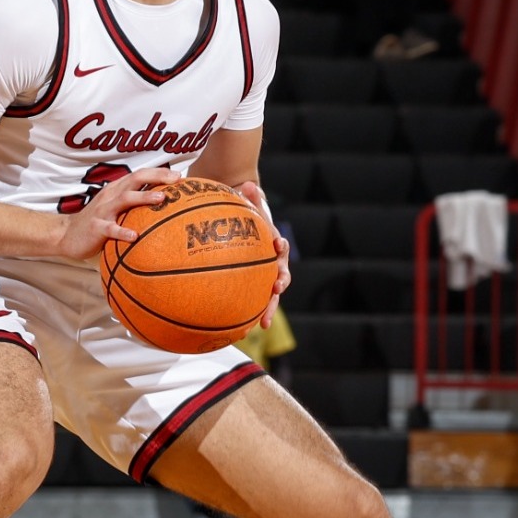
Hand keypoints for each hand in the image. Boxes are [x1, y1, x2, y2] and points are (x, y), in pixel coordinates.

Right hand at [54, 167, 180, 260]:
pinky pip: (110, 229)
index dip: (159, 173)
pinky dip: (122, 231)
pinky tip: (135, 236)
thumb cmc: (98, 223)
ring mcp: (102, 211)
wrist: (66, 235)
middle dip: (156, 177)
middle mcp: (110, 195)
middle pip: (135, 179)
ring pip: (124, 200)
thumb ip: (133, 206)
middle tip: (176, 181)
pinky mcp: (96, 227)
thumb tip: (162, 207)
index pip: (140, 175)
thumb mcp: (115, 210)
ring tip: (161, 200)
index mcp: (116, 190)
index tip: (179, 176)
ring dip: (143, 198)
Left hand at [236, 181, 290, 328]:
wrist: (240, 225)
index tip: (278, 245)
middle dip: (279, 284)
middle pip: (279, 276)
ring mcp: (262, 277)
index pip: (278, 246)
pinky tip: (238, 331)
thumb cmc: (242, 215)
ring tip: (262, 324)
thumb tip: (249, 185)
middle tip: (277, 289)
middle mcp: (271, 263)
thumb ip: (248, 198)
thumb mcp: (245, 205)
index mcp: (271, 245)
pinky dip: (246, 315)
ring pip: (267, 296)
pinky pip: (250, 303)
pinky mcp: (252, 287)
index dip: (279, 246)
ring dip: (267, 309)